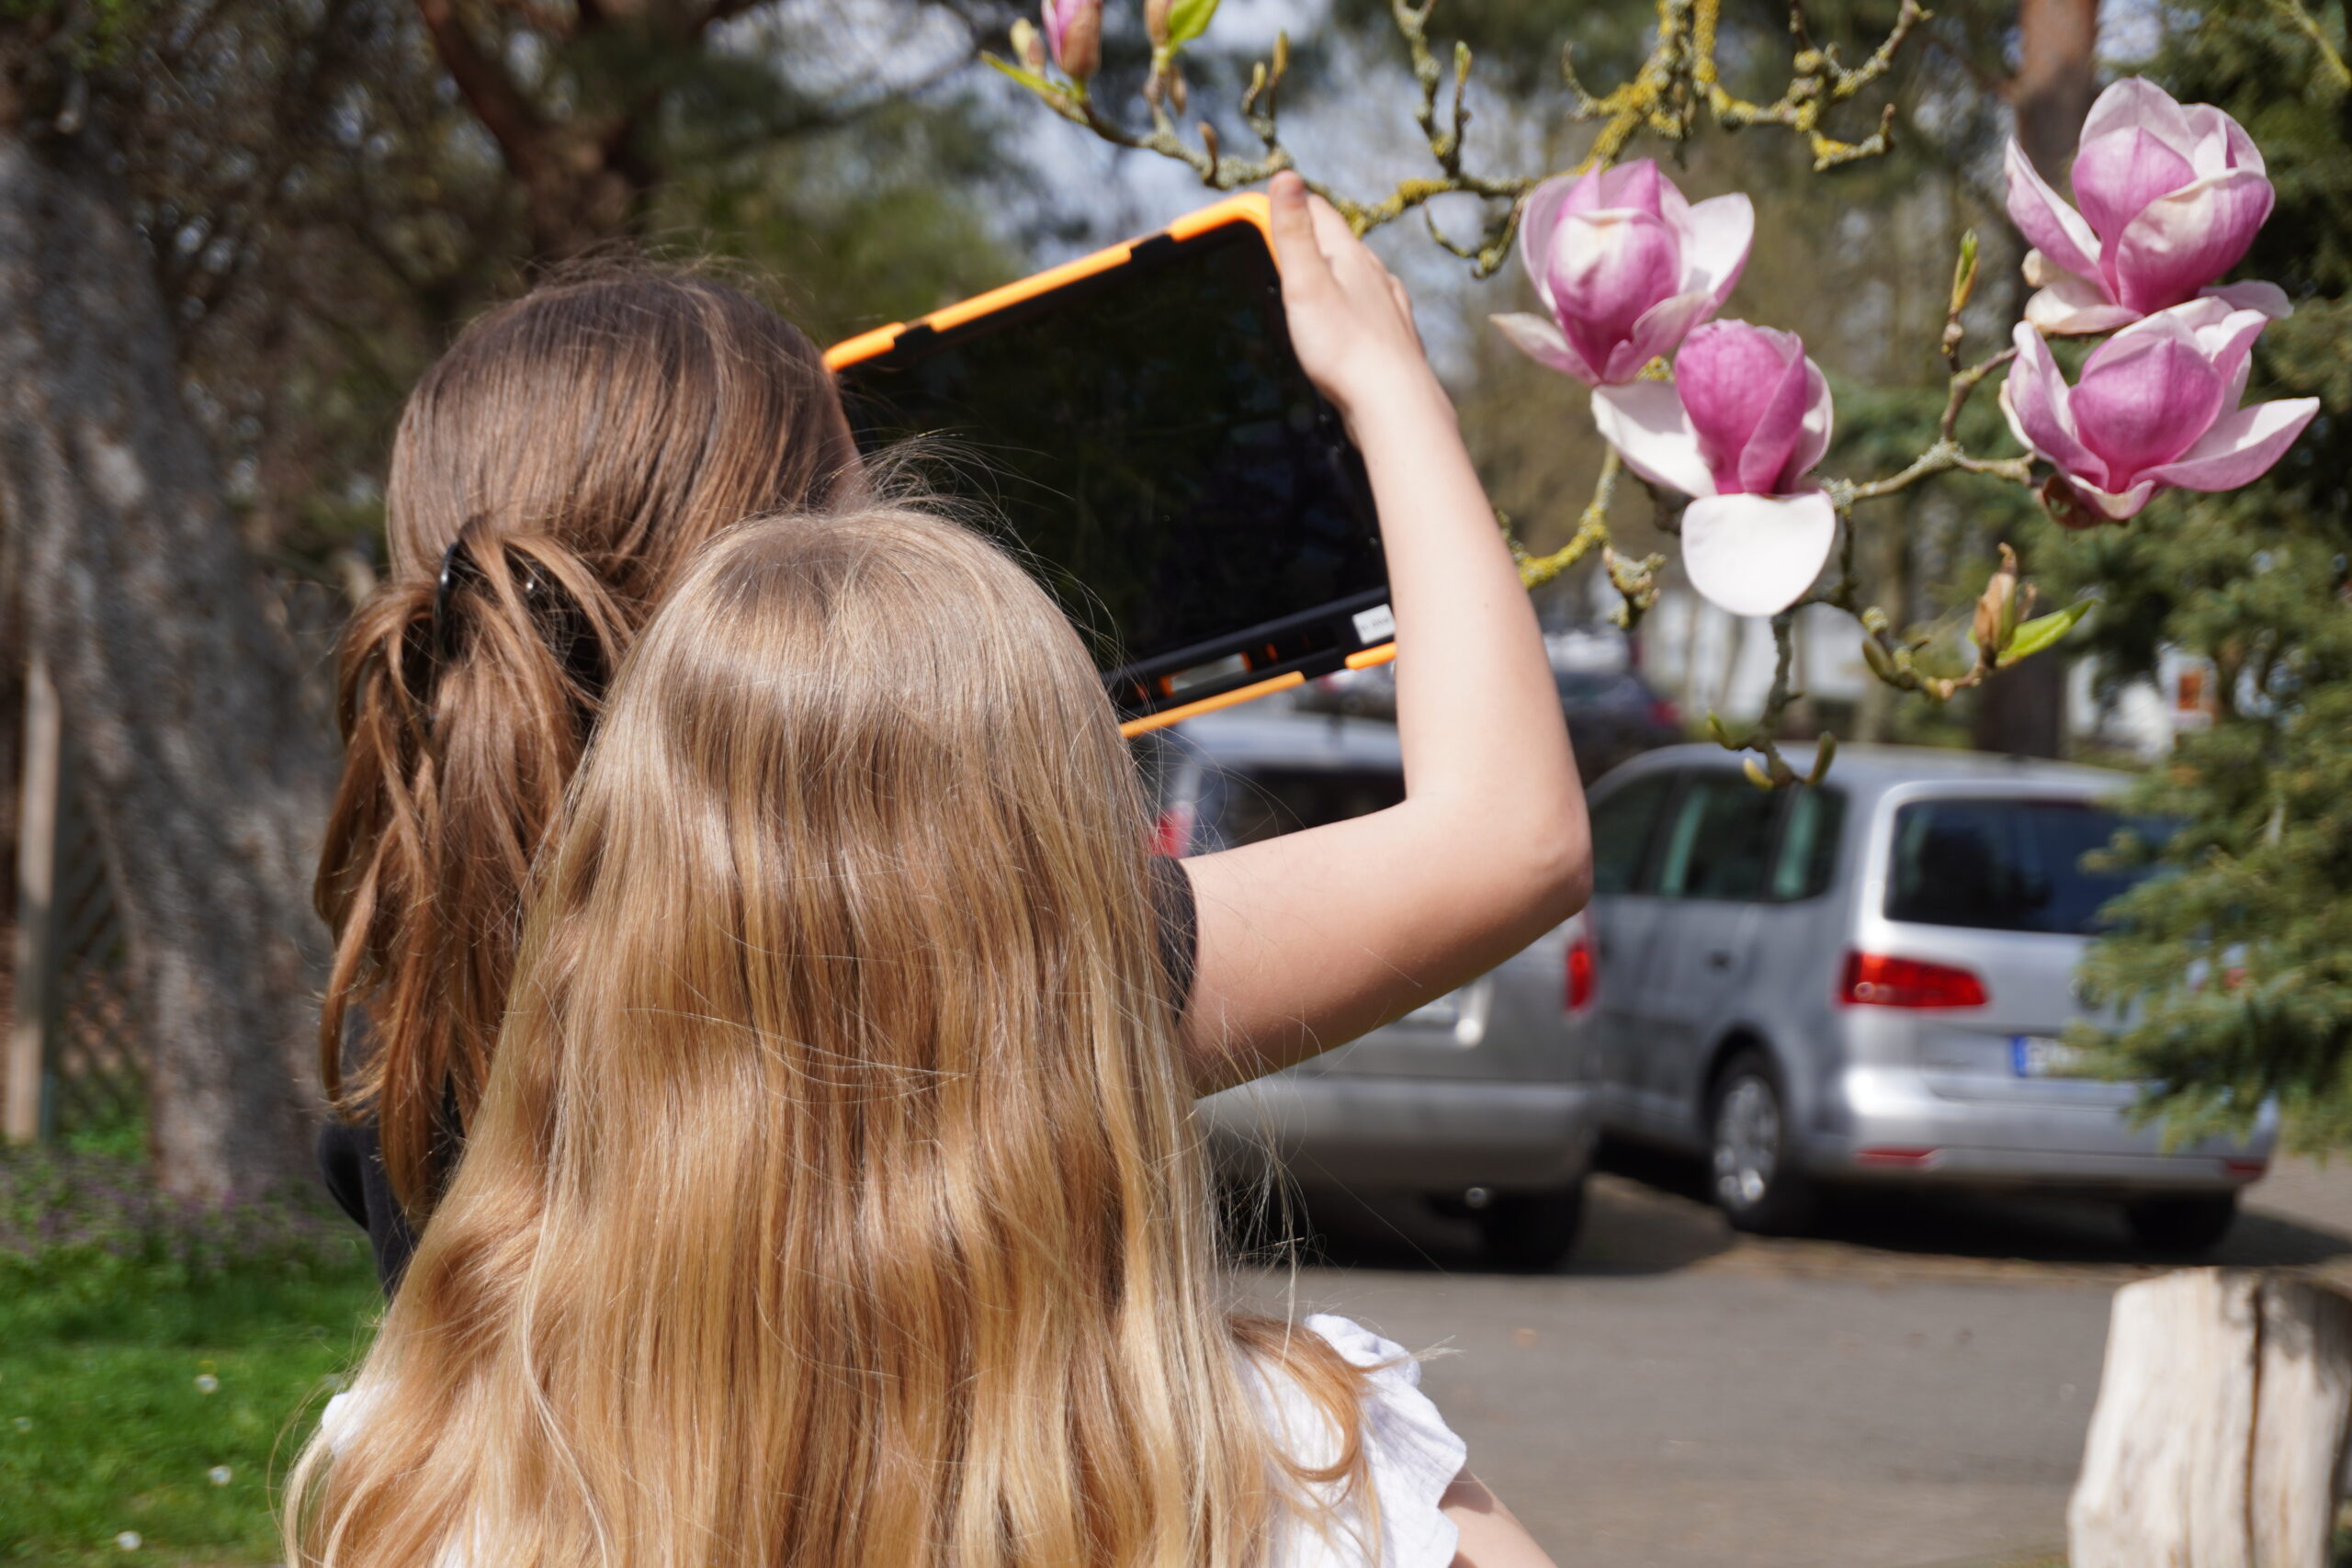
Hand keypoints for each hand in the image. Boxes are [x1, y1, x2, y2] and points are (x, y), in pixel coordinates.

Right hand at [1265, 172, 1443, 428]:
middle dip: (1309, 237)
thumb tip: (1286, 176)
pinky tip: (1350, 317)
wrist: (1392, 402)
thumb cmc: (1345, 347)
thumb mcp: (1305, 284)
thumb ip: (1293, 232)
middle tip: (1278, 243)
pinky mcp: (1393, 336)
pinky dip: (1353, 303)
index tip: (1260, 210)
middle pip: (1339, 242)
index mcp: (1350, 255)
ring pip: (1359, 274)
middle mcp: (1375, 273)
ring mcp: (1388, 304)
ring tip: (1313, 278)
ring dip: (1335, 270)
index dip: (1288, 204)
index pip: (1319, 210)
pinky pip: (1370, 306)